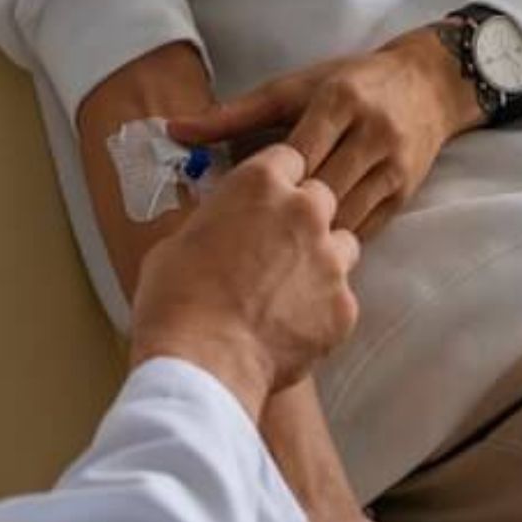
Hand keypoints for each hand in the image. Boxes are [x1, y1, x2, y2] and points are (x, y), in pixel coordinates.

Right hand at [129, 145, 360, 417]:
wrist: (202, 363)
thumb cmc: (176, 299)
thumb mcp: (179, 241)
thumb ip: (213, 223)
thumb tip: (214, 231)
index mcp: (260, 184)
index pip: (288, 157)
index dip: (278, 178)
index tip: (268, 196)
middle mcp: (305, 212)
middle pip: (323, 197)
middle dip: (305, 216)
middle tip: (278, 244)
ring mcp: (330, 261)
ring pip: (343, 245)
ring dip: (322, 259)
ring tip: (288, 288)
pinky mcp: (344, 307)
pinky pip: (342, 299)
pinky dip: (323, 309)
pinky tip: (292, 327)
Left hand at [167, 28, 477, 240]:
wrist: (428, 85)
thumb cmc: (349, 83)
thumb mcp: (293, 89)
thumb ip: (235, 114)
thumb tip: (174, 129)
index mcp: (338, 101)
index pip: (296, 150)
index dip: (265, 185)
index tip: (228, 214)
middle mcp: (371, 133)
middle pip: (322, 187)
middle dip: (284, 220)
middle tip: (239, 250)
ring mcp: (393, 167)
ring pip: (344, 215)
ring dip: (308, 240)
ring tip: (266, 263)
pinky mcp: (405, 194)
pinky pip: (365, 229)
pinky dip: (334, 246)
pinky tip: (303, 261)